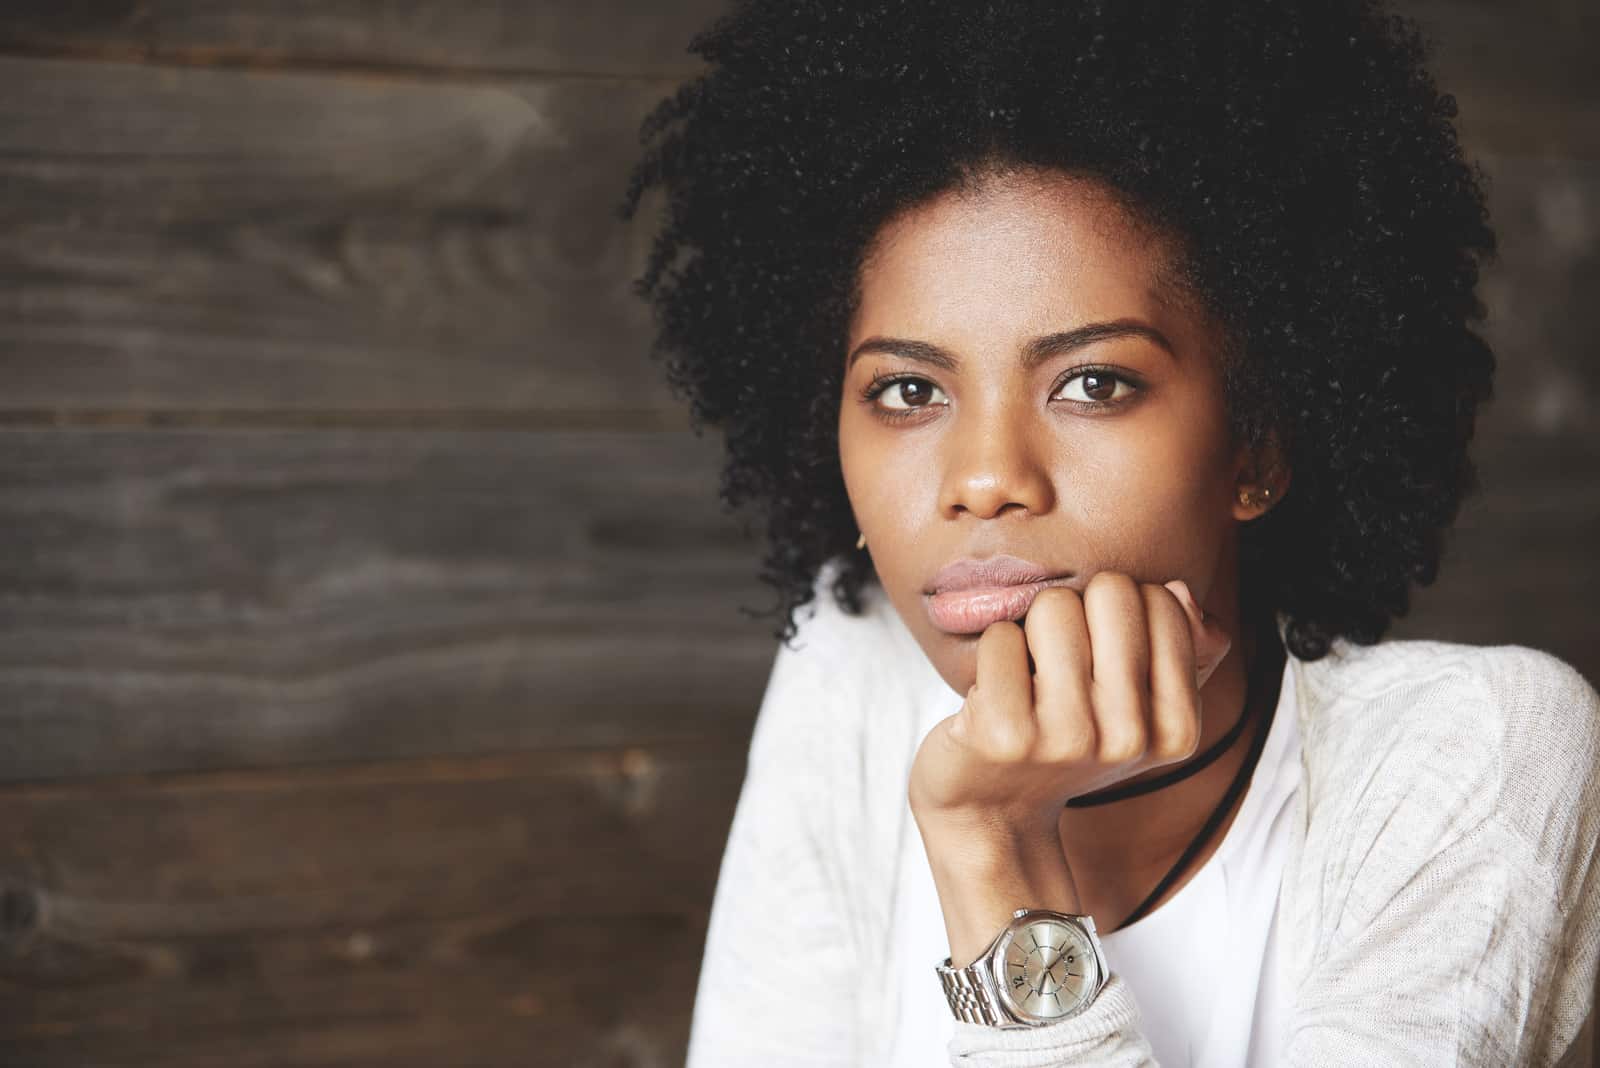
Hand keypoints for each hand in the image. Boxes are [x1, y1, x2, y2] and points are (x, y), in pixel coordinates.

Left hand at [909, 571, 1231, 841]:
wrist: (994, 816)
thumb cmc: (1066, 743)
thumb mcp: (1137, 708)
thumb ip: (1179, 647)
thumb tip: (1181, 590)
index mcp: (1177, 728)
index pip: (1162, 600)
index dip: (1118, 611)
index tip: (1099, 656)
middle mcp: (1130, 737)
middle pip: (1111, 591)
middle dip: (1077, 609)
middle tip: (1058, 661)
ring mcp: (1067, 738)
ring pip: (1053, 607)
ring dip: (1031, 630)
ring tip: (1028, 680)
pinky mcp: (1005, 735)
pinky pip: (1000, 637)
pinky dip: (992, 653)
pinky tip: (993, 697)